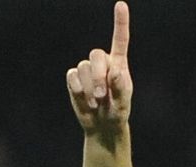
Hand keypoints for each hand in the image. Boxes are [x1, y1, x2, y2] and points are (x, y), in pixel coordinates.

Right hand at [66, 1, 132, 134]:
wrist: (102, 125)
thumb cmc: (117, 112)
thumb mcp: (123, 103)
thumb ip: (121, 88)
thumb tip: (116, 73)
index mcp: (119, 64)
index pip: (120, 40)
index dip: (120, 22)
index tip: (121, 4)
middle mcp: (102, 63)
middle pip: (96, 54)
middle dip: (99, 75)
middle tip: (103, 95)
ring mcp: (86, 69)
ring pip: (83, 67)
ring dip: (90, 87)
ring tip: (97, 102)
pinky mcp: (74, 78)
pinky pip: (72, 77)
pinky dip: (79, 90)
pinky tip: (86, 100)